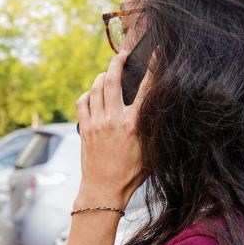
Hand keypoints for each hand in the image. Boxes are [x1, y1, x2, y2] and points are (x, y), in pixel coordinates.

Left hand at [74, 51, 151, 211]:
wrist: (104, 190)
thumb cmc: (131, 174)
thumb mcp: (151, 151)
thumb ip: (153, 128)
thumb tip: (161, 111)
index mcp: (134, 125)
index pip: (146, 89)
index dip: (152, 68)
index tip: (155, 53)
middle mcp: (114, 120)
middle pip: (113, 80)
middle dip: (117, 62)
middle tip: (122, 55)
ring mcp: (96, 123)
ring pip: (96, 88)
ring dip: (102, 76)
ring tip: (108, 73)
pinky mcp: (84, 128)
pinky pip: (82, 102)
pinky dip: (87, 94)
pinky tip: (92, 94)